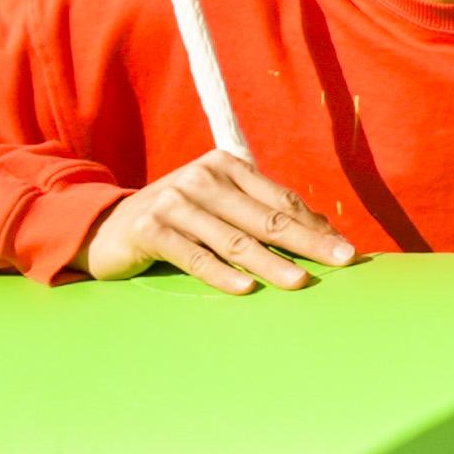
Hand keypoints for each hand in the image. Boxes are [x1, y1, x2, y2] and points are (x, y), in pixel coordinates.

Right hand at [82, 150, 364, 293]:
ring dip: (270, 263)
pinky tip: (246, 288)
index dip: (315, 226)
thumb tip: (321, 231)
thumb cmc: (177, 219)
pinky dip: (221, 273)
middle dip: (308, 242)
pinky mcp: (151, 229)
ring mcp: (175, 202)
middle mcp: (202, 177)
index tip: (346, 250)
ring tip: (301, 282)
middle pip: (266, 217)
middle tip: (342, 261)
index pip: (280, 199)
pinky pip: (194, 256)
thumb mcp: (218, 206)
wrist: (107, 226)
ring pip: (234, 239)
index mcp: (225, 165)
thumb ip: (259, 212)